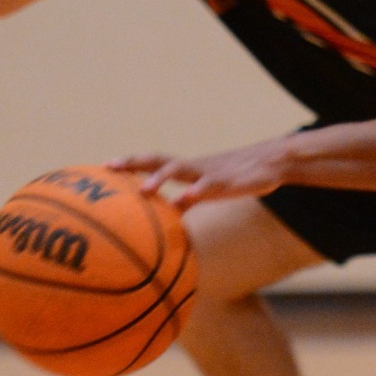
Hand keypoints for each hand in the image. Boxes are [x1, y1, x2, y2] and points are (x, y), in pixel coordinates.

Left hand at [111, 139, 290, 207]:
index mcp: (187, 168)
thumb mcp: (208, 191)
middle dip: (133, 162)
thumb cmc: (237, 177)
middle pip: (157, 159)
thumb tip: (168, 216)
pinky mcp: (226, 180)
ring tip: (145, 189)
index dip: (130, 163)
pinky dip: (196, 191)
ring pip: (179, 168)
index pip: (152, 162)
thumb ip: (187, 202)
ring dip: (160, 177)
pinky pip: (208, 185)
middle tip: (110, 167)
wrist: (271, 162)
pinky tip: (185, 198)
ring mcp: (208, 171)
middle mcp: (192, 166)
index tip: (105, 167)